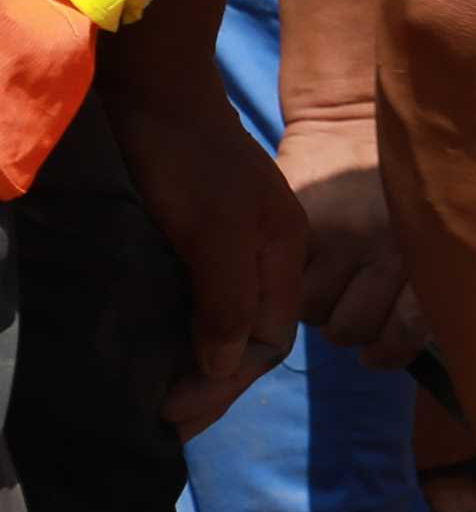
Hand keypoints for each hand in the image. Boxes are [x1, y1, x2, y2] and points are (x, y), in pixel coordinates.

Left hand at [106, 72, 303, 436]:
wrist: (155, 91)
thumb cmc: (189, 160)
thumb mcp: (215, 230)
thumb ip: (229, 297)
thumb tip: (226, 366)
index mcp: (284, 253)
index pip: (269, 340)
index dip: (226, 382)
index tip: (173, 411)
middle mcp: (266, 254)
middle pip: (251, 336)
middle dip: (212, 383)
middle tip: (162, 420)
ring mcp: (232, 243)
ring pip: (226, 321)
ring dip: (197, 362)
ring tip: (156, 396)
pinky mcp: (198, 236)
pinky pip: (200, 299)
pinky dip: (181, 333)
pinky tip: (155, 348)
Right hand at [274, 109, 427, 370]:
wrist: (353, 123)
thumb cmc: (402, 188)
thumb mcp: (431, 233)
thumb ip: (422, 291)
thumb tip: (395, 350)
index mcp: (426, 253)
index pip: (406, 331)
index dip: (391, 350)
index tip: (379, 352)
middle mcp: (385, 248)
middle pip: (350, 331)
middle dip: (349, 325)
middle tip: (351, 299)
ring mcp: (340, 237)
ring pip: (313, 313)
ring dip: (317, 304)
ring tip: (327, 274)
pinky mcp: (299, 227)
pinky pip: (284, 284)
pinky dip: (289, 281)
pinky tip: (304, 260)